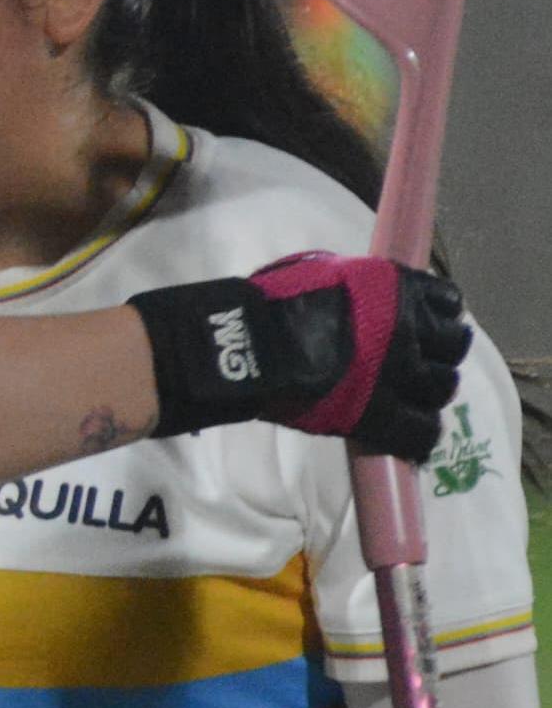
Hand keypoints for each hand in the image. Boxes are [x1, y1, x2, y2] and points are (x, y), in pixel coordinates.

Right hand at [133, 255, 465, 459]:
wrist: (252, 345)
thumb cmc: (274, 301)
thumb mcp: (325, 272)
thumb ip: (359, 288)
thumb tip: (366, 300)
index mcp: (396, 290)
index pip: (449, 302)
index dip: (440, 316)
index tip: (427, 325)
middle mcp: (411, 330)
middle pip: (453, 347)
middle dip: (439, 355)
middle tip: (420, 365)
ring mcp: (401, 374)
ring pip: (442, 390)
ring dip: (428, 393)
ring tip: (410, 399)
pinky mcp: (383, 415)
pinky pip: (422, 432)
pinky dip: (419, 435)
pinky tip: (408, 435)